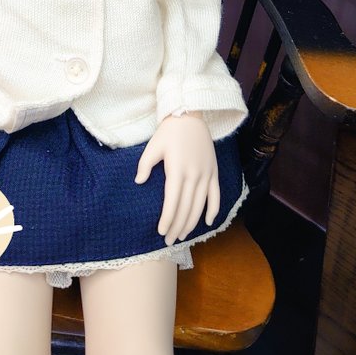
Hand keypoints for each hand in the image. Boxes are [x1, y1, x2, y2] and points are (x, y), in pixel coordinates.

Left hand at [135, 112, 219, 244]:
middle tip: (169, 240)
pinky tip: (207, 222)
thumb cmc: (169, 131)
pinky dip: (213, 210)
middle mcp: (194, 175)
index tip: (161, 232)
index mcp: (177, 170)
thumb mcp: (153, 146)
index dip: (167, 220)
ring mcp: (206, 174)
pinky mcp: (214, 171)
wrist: (190, 114)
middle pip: (186, 208)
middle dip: (177, 226)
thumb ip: (145, 165)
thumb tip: (139, 182)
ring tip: (183, 235)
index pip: (172, 203)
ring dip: (192, 223)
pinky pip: (216, 195)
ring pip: (200, 205)